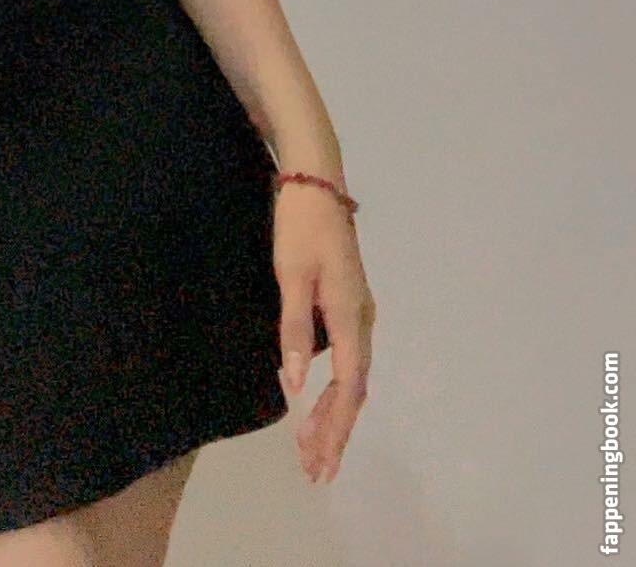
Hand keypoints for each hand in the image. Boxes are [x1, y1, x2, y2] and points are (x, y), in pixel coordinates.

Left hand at [273, 182, 375, 483]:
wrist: (316, 181)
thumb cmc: (300, 226)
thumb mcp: (290, 275)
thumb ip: (294, 330)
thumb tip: (293, 386)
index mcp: (350, 315)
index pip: (348, 388)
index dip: (334, 428)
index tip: (320, 463)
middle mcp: (362, 319)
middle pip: (354, 390)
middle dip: (334, 432)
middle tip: (315, 470)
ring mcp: (358, 311)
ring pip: (351, 376)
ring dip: (333, 413)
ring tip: (311, 446)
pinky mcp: (348, 303)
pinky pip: (346, 358)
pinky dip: (332, 387)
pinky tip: (314, 400)